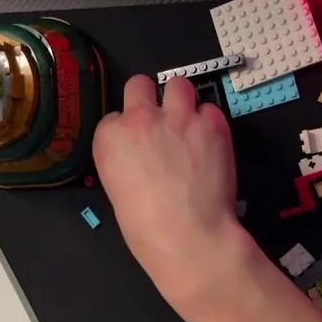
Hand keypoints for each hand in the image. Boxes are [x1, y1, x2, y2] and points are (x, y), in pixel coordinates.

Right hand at [94, 75, 246, 308]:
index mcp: (110, 138)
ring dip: (182, 100)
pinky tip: (211, 144)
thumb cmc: (147, 229)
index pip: (114, 116)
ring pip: (178, 84)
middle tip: (161, 120)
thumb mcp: (118, 189)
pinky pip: (210, 109)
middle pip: (140, 84)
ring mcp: (178, 117)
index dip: (128, 130)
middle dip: (149, 98)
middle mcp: (140, 119)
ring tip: (189, 124)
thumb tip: (143, 155)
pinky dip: (210, 122)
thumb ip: (127, 159)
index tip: (139, 145)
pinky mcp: (212, 123)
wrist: (189, 236)